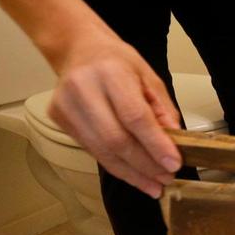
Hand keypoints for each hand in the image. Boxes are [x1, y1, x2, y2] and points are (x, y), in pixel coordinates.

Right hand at [46, 28, 181, 197]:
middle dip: (145, 165)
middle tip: (166, 179)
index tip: (174, 164)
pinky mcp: (59, 119)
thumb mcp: (149, 76)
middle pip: (116, 139)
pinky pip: (92, 150)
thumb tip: (175, 142)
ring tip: (153, 184)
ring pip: (102, 151)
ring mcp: (66, 105)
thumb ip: (163, 109)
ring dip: (131, 173)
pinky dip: (116, 166)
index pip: (134, 116)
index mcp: (110, 73)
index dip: (155, 144)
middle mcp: (83, 89)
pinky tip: (135, 175)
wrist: (78, 49)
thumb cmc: (117, 61)